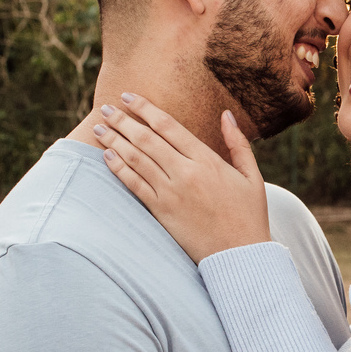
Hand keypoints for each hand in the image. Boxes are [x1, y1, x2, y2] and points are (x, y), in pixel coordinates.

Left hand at [94, 93, 269, 262]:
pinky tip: (106, 156)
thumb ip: (238, 143)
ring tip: (98, 127)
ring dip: (114, 140)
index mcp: (208, 160)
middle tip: (105, 107)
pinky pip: (134, 185)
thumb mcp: (252, 176)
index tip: (129, 97)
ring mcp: (171, 193)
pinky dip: (118, 168)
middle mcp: (186, 173)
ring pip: (136, 159)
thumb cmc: (249, 215)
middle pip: (146, 138)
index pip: (169, 126)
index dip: (145, 109)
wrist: (240, 255)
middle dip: (123, 120)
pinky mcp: (162, 212)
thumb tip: (226, 115)